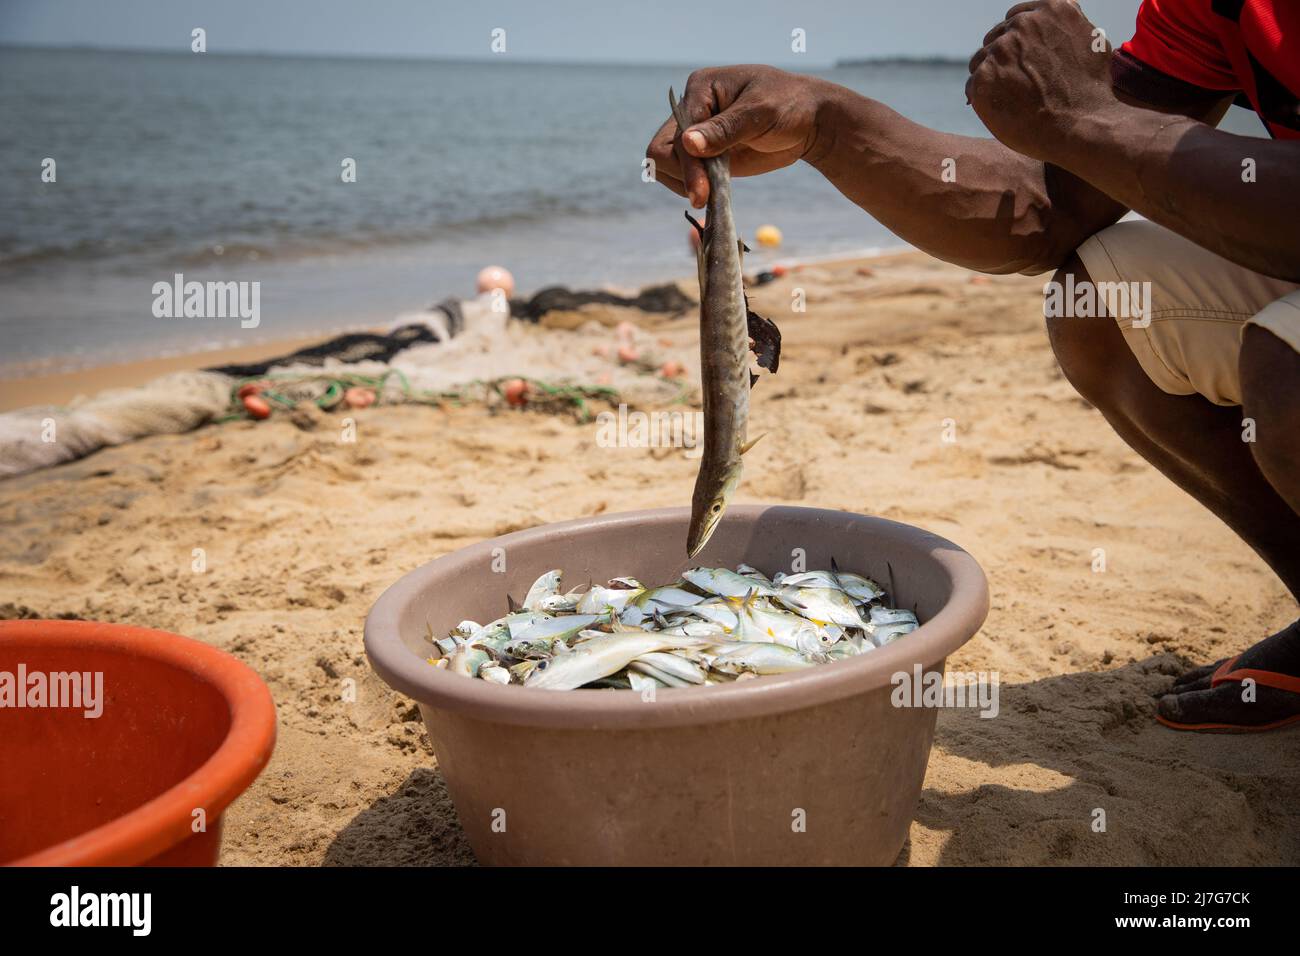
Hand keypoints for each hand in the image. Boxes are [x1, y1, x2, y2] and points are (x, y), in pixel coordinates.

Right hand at [645, 65, 826, 206]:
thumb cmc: (790, 105)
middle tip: (706, 195)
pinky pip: (681, 176)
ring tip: (716, 187)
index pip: (678, 133)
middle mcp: (691, 108)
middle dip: (682, 175)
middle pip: (660, 150)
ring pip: (664, 165)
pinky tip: (715, 189)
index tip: (701, 193)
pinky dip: (692, 187)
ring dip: (685, 183)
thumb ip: (725, 130)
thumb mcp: (761, 113)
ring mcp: (695, 133)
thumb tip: (688, 143)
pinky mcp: (704, 155)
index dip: (688, 165)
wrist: (809, 122)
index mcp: (701, 89)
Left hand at [966, 0, 1114, 163]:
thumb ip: (1066, 25)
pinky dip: (982, 99)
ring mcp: (1001, 49)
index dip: (1019, 43)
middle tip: (1017, 85)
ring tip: (1012, 101)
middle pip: (996, 37)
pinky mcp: (984, 76)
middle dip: (1003, 59)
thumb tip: (1056, 16)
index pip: (1017, 18)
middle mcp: (1023, 23)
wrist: (1081, 124)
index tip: (1023, 62)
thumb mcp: (1091, 41)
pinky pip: (973, 85)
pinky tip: (1002, 111)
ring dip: (990, 78)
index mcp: (1051, 8)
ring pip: (981, 60)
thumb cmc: (1091, 91)